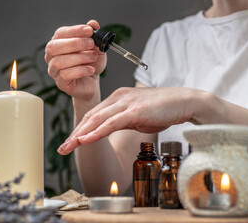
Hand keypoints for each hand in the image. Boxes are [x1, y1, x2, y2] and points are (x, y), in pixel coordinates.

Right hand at [45, 20, 105, 100]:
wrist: (92, 81)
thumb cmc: (90, 62)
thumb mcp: (96, 47)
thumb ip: (94, 35)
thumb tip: (93, 23)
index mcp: (58, 42)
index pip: (60, 33)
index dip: (75, 30)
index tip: (89, 30)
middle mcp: (51, 55)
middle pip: (54, 46)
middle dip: (75, 43)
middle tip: (91, 44)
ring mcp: (53, 69)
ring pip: (59, 61)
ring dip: (79, 57)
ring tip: (93, 57)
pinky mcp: (59, 82)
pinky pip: (65, 75)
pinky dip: (80, 71)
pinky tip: (91, 69)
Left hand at [57, 87, 199, 154]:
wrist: (184, 102)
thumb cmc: (164, 110)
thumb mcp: (138, 116)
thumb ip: (123, 120)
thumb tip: (112, 129)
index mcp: (118, 98)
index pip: (94, 114)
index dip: (80, 129)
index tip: (71, 142)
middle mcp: (119, 97)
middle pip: (90, 116)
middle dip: (75, 134)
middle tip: (62, 148)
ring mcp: (126, 103)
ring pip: (97, 119)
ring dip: (81, 134)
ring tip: (69, 146)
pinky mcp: (135, 110)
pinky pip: (112, 122)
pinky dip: (97, 131)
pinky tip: (87, 139)